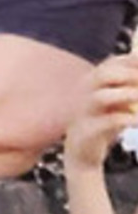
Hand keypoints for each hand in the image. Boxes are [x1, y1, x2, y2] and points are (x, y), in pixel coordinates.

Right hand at [65, 53, 137, 170]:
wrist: (82, 152)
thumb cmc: (104, 123)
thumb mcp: (117, 104)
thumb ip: (129, 90)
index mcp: (92, 82)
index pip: (111, 63)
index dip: (131, 61)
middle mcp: (84, 93)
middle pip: (102, 75)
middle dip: (129, 75)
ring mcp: (83, 112)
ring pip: (101, 97)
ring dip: (126, 95)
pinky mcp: (87, 131)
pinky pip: (107, 122)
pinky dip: (126, 119)